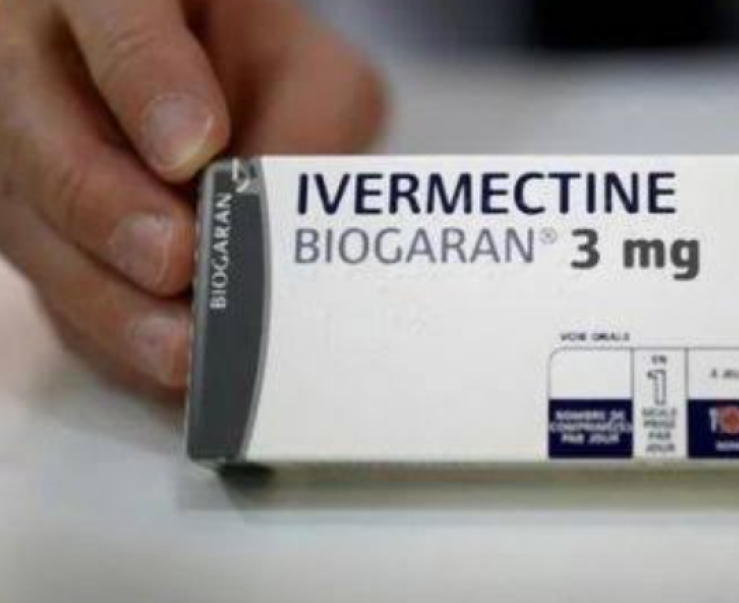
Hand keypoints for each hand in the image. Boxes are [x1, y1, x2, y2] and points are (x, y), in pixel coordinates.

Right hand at [0, 0, 384, 394]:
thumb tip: (286, 222)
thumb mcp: (306, 71)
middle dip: (107, 207)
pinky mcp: (32, 227)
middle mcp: (36, 62)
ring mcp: (20, 149)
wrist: (211, 88)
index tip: (194, 148)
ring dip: (103, 296)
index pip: (111, 16)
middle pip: (38, 129)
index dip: (146, 82)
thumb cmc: (261, 71)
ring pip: (28, 222)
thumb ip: (310, 121)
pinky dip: (103, 332)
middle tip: (175, 261)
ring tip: (178, 349)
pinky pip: (48, 282)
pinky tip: (159, 367)